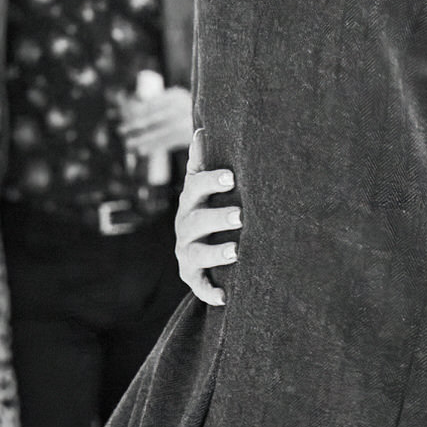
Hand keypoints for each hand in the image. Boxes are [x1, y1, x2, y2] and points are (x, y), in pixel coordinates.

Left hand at [121, 85, 194, 157]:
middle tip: (121, 130)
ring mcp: (187, 122)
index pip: (152, 104)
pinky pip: (167, 142)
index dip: (136, 111)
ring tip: (129, 144)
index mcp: (177, 95)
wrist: (214, 119)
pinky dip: (154, 146)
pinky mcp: (189, 136)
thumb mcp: (176, 100)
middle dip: (136, 124)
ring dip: (143, 139)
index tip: (124, 116)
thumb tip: (131, 110)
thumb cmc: (189, 110)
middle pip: (154, 117)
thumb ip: (158, 103)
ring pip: (160, 132)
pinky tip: (143, 151)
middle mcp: (183, 108)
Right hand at [176, 129, 239, 305]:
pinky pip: (198, 286)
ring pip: (196, 253)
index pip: (196, 186)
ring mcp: (186, 251)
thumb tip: (201, 128)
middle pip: (197, 220)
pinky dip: (209, 292)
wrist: (197, 248)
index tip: (231, 176)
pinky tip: (225, 297)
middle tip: (241, 215)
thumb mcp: (202, 187)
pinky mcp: (192, 275)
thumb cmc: (208, 207)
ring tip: (236, 251)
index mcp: (191, 200)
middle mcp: (185, 225)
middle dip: (217, 217)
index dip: (211, 181)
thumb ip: (201, 162)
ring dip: (215, 252)